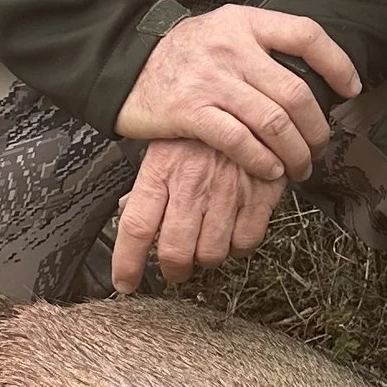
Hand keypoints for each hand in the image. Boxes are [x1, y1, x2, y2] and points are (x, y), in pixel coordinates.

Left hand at [111, 141, 283, 294]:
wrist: (253, 103)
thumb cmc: (203, 129)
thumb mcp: (165, 146)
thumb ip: (148, 185)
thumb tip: (126, 212)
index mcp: (162, 170)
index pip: (137, 226)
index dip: (128, 264)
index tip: (126, 283)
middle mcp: (192, 183)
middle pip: (175, 250)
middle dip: (174, 270)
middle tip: (175, 269)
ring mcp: (228, 191)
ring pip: (211, 254)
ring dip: (206, 259)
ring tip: (206, 245)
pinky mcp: (260, 196)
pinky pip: (245, 243)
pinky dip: (238, 248)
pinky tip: (233, 232)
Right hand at [115, 6, 361, 181]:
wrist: (120, 65)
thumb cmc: (180, 55)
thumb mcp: (221, 31)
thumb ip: (260, 45)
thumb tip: (311, 73)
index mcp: (244, 22)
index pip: (306, 35)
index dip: (337, 63)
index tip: (350, 89)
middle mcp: (231, 46)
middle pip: (296, 91)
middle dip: (317, 128)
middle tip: (319, 147)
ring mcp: (211, 79)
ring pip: (274, 122)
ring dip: (294, 153)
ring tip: (299, 167)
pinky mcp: (190, 111)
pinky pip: (240, 141)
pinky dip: (262, 160)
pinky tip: (270, 170)